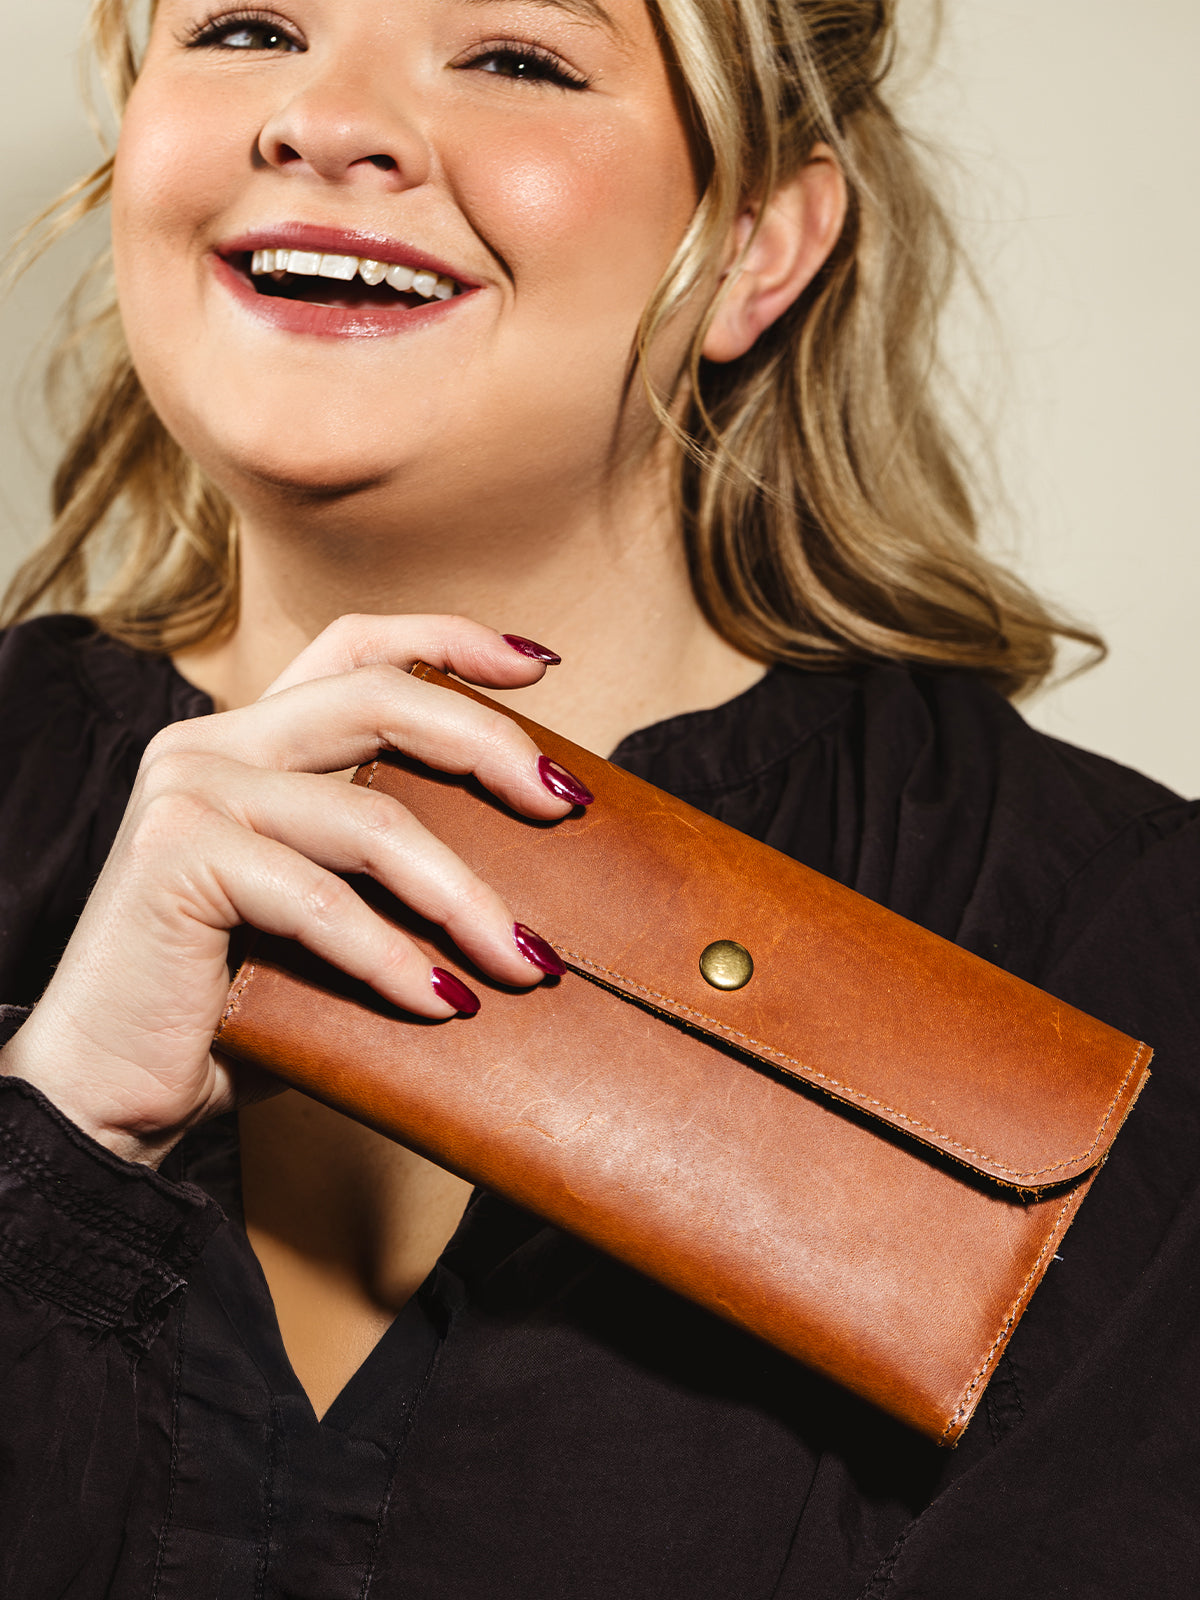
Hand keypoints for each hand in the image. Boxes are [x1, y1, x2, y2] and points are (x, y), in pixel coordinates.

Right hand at [0, 616, 580, 1164]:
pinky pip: (322, 902)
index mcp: (249, 742)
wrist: (110, 1091)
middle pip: (380, 698)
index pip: (355, 648)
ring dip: (467, 898)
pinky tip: (445, 1004)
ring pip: (372, 819)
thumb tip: (530, 875)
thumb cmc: (232, 1005)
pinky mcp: (178, 859)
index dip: (448, 640)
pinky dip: (394, 958)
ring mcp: (189, 792)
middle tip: (566, 805)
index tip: (540, 667)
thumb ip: (389, 867)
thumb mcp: (326, 915)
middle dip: (490, 745)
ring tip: (527, 962)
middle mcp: (212, 744)